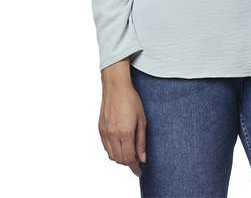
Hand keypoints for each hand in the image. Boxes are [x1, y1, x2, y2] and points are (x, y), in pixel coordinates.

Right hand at [98, 61, 146, 176]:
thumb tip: (142, 158)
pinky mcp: (100, 129)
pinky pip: (106, 147)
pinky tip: (120, 145)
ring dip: (120, 158)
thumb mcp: (142, 119)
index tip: (139, 172)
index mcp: (125, 132)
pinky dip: (113, 151)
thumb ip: (141, 140)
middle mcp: (113, 134)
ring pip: (111, 155)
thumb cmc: (131, 100)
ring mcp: (105, 133)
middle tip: (136, 160)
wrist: (116, 87)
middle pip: (119, 159)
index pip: (129, 158)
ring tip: (129, 153)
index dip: (134, 168)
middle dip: (128, 163)